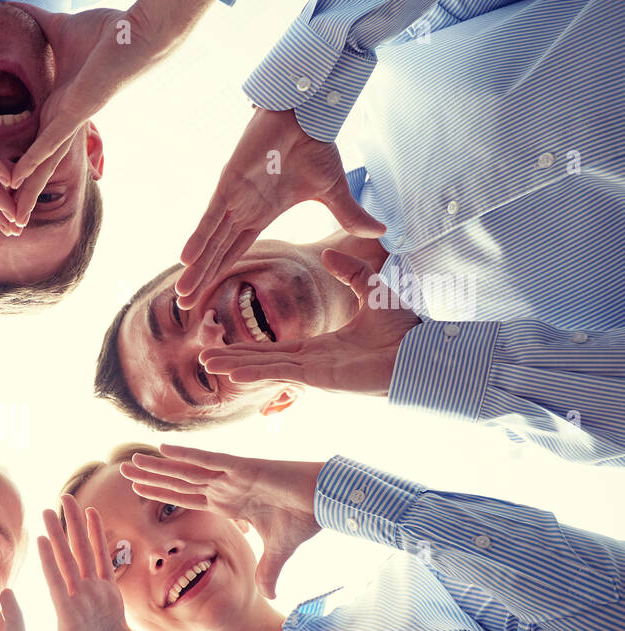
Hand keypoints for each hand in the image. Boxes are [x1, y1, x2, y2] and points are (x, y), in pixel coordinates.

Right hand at [3, 6, 125, 224]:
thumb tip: (7, 7)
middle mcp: (65, 119)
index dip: (18, 166)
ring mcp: (73, 118)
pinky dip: (35, 160)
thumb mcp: (59, 30)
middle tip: (10, 222)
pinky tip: (19, 180)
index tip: (0, 185)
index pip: (33, 143)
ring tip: (14, 218)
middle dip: (24, 195)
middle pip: (39, 165)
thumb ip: (33, 23)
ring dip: (28, 192)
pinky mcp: (81, 110)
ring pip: (44, 163)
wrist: (141, 31)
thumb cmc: (110, 32)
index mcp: (60, 105)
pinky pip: (52, 140)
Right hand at [39, 494, 201, 630]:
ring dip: (58, 533)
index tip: (92, 510)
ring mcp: (75, 601)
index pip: (100, 559)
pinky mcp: (66, 611)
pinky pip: (57, 580)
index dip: (96, 535)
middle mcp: (88, 596)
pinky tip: (42, 538)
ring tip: (50, 507)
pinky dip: (50, 559)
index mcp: (106, 601)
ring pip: (66, 559)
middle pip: (81, 550)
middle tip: (67, 495)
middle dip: (75, 523)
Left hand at [119, 445, 322, 598]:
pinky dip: (188, 455)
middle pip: (179, 482)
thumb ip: (269, 571)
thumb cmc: (305, 517)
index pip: (185, 498)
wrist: (329, 499)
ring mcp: (232, 475)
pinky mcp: (245, 467)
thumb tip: (271, 596)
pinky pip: (211, 460)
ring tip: (132, 460)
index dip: (161, 494)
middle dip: (150, 477)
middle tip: (121, 471)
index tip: (136, 491)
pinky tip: (164, 449)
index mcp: (228, 503)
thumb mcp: (279, 552)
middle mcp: (225, 486)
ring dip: (159, 466)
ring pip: (187, 470)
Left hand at [176, 107, 384, 310]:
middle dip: (201, 279)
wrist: (307, 113)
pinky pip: (212, 215)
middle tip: (183, 305)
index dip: (220, 275)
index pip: (235, 252)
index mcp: (260, 216)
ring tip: (181, 293)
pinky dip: (200, 236)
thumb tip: (381, 232)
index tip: (206, 299)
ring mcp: (234, 197)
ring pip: (210, 239)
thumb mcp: (334, 190)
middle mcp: (243, 210)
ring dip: (196, 266)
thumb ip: (349, 215)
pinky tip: (186, 258)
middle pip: (217, 252)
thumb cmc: (315, 146)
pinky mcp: (229, 182)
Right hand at [200, 250, 420, 395]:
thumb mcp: (373, 290)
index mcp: (324, 347)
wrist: (423, 349)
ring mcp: (317, 372)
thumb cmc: (405, 329)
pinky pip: (283, 373)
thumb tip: (329, 253)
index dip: (254, 345)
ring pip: (268, 368)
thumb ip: (351, 273)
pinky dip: (257, 371)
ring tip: (209, 365)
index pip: (280, 347)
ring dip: (237, 366)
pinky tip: (234, 371)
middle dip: (235, 358)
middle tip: (207, 358)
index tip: (231, 343)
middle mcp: (315, 362)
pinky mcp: (322, 377)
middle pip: (265, 360)